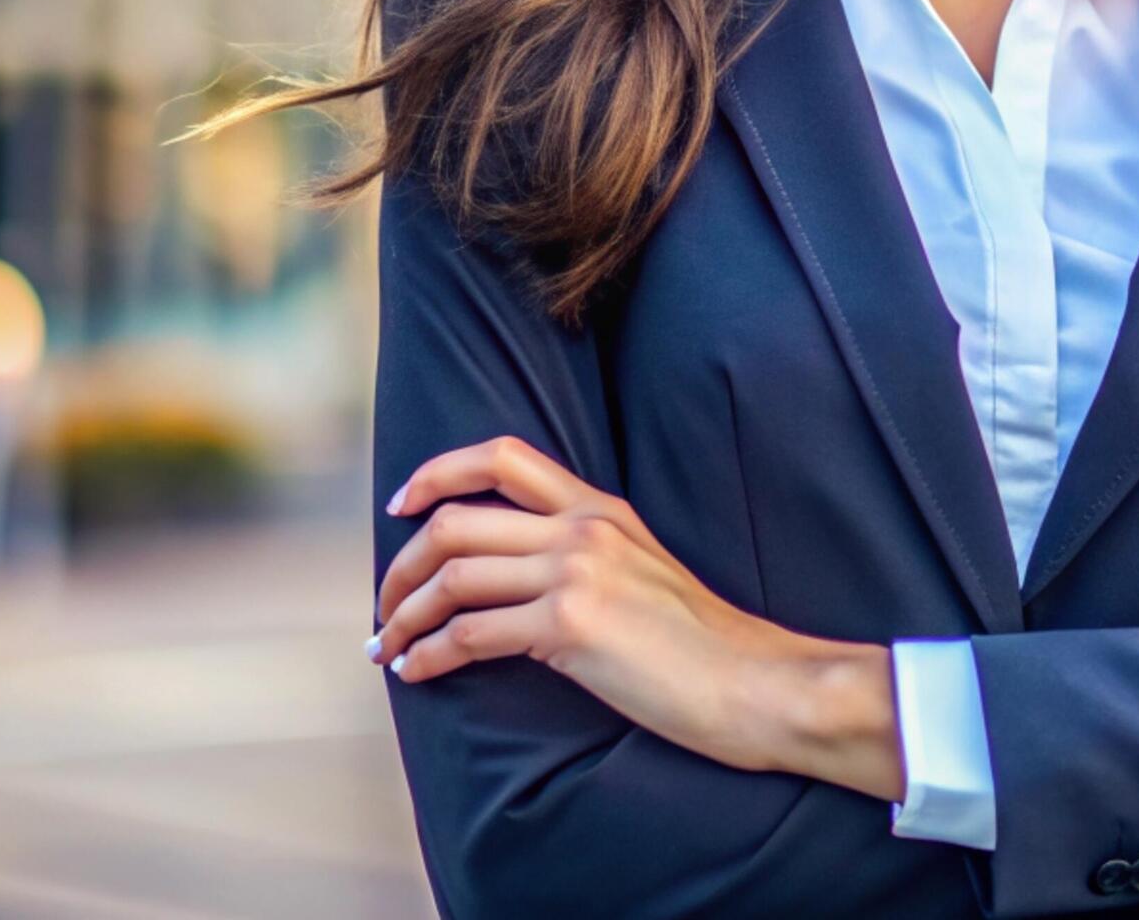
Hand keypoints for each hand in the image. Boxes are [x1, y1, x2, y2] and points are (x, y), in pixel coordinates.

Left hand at [371, 435, 905, 801]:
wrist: (753, 682)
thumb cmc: (700, 646)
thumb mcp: (643, 574)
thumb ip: (586, 557)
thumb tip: (515, 581)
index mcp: (600, 508)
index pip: (501, 456)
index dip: (436, 473)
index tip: (401, 505)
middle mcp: (583, 529)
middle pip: (454, 522)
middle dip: (401, 567)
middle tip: (385, 609)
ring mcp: (576, 573)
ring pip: (451, 577)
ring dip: (403, 616)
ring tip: (388, 647)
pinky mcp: (570, 626)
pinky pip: (468, 634)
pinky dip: (427, 656)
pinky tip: (416, 673)